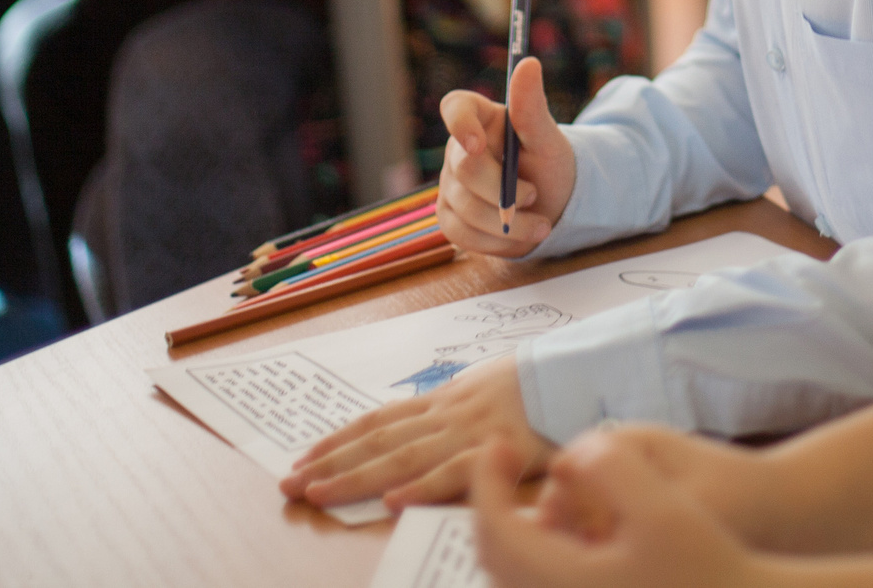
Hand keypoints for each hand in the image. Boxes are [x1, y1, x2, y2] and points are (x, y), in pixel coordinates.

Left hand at [280, 360, 552, 508]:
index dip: (339, 438)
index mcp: (445, 399)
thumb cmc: (540, 381)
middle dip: (331, 462)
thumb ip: (456, 406)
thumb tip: (426, 419)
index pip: (379, 419)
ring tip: (320, 493)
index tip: (305, 456)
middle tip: (291, 482)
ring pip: (403, 456)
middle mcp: (448, 414)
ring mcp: (470, 432)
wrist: (581, 370)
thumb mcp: (488, 385)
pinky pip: (456, 472)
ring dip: (358, 476)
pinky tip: (393, 500)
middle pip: (379, 440)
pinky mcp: (498, 452)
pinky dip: (422, 486)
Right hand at [436, 57, 575, 257]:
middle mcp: (458, 149)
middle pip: (464, 168)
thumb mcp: (548, 138)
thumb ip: (532, 106)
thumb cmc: (550, 165)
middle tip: (534, 195)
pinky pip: (462, 234)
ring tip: (541, 224)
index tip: (478, 145)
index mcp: (480, 118)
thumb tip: (528, 62)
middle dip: (502, 189)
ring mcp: (450, 185)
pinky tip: (520, 236)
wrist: (555, 206)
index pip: (455, 108)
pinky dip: (496, 241)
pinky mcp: (450, 217)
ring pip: (464, 208)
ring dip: (507, 223)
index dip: (459, 125)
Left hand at [475, 431, 771, 587]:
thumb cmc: (710, 562)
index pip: (497, 529)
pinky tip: (574, 529)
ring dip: (519, 529)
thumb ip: (609, 463)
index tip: (498, 442)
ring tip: (550, 493)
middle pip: (497, 559)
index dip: (487, 480)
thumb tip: (566, 458)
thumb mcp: (664, 502)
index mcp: (564, 582)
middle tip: (507, 460)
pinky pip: (543, 586)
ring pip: (517, 577)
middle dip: (495, 503)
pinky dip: (540, 553)